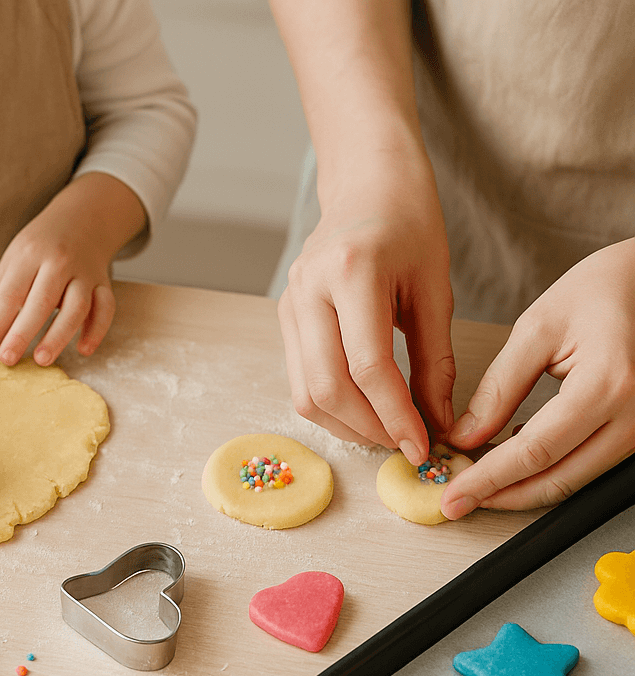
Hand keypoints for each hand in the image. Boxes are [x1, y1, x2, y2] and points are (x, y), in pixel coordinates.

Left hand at [0, 172, 145, 366]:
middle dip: (23, 332)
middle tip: (7, 359)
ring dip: (59, 335)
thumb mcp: (13, 260)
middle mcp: (59, 262)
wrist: (83, 218)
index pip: (10, 294)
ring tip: (41, 360)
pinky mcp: (103, 283)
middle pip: (41, 301)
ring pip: (76, 307)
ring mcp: (84, 273)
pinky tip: (84, 350)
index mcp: (30, 255)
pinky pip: (105, 308)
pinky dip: (97, 329)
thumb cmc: (41, 244)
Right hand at [278, 156, 455, 465]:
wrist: (367, 183)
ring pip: (306, 393)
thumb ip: (435, 360)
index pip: (368, 367)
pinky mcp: (284, 317)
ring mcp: (289, 304)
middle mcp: (310, 289)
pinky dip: (331, 407)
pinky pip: (301, 380)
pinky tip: (363, 410)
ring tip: (385, 431)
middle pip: (327, 388)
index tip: (422, 445)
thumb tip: (439, 421)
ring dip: (345, 425)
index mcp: (353, 272)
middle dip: (368, 428)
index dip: (396, 415)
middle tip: (403, 444)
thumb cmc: (410, 224)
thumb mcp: (435, 288)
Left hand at [442, 238, 634, 516]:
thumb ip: (498, 389)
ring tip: (476, 482)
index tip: (452, 496)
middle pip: (556, 479)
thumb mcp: (536, 330)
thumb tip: (464, 437)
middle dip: (500, 495)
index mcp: (608, 384)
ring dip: (522, 489)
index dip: (487, 480)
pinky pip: (587, 466)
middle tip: (456, 500)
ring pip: (573, 481)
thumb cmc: (599, 290)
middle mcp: (634, 415)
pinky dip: (547, 472)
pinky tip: (512, 462)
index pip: (534, 451)